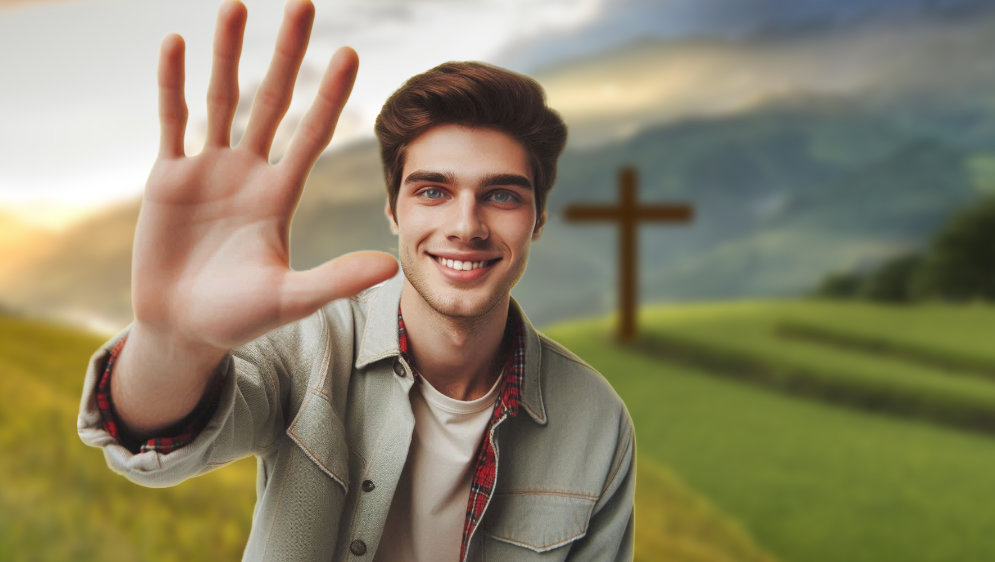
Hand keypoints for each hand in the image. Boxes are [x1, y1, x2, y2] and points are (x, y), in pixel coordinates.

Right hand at [133, 0, 397, 353]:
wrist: (184, 329)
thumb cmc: (239, 318)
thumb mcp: (291, 299)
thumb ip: (336, 280)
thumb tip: (391, 267)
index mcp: (280, 195)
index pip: (313, 133)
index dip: (330, 95)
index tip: (349, 52)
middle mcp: (249, 173)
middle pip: (272, 101)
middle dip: (287, 55)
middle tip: (303, 5)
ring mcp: (208, 170)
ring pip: (221, 99)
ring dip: (228, 54)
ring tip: (237, 6)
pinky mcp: (167, 177)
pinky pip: (173, 120)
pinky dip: (172, 83)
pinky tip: (176, 43)